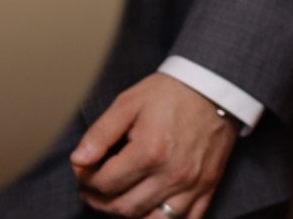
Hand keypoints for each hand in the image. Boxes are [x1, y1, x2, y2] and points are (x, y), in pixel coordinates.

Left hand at [70, 71, 238, 216]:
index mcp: (149, 152)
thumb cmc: (170, 92)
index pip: (105, 183)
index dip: (86, 179)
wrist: (214, 86)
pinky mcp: (207, 187)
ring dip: (127, 215)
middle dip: (100, 202)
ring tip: (117, 200)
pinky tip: (149, 210)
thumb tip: (78, 160)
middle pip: (124, 207)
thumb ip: (101, 133)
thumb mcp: (129, 102)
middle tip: (92, 190)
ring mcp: (191, 184)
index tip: (83, 170)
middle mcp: (171, 174)